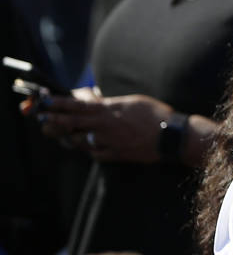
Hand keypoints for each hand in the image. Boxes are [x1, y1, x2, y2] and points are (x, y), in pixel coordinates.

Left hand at [34, 89, 176, 163]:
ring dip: (68, 137)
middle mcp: (103, 125)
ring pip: (77, 140)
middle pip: (69, 123)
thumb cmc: (155, 115)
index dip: (56, 103)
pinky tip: (88, 145)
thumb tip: (95, 99)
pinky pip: (93, 153)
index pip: (75, 104)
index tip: (42, 100)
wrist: (171, 136)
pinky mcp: (113, 155)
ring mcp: (106, 142)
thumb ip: (109, 102)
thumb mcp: (132, 101)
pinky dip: (89, 148)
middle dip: (52, 121)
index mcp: (108, 109)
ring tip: (62, 134)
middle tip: (40, 119)